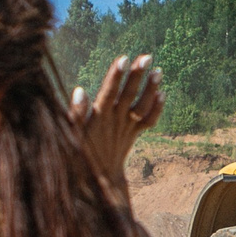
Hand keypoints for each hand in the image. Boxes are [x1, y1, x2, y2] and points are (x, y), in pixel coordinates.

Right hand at [70, 55, 161, 195]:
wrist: (98, 179)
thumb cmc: (80, 153)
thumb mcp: (72, 135)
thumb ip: (75, 114)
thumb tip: (79, 90)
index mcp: (99, 117)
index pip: (108, 92)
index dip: (116, 76)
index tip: (123, 59)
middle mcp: (115, 120)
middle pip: (128, 94)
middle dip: (137, 75)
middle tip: (147, 57)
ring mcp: (127, 126)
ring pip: (142, 106)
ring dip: (151, 89)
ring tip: (159, 71)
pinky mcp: (134, 133)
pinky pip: (148, 121)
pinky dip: (157, 109)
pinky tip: (163, 94)